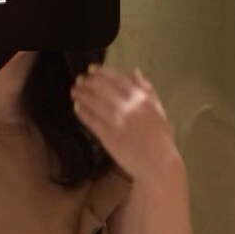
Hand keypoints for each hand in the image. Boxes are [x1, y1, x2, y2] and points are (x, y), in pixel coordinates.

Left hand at [70, 64, 178, 180]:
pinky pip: (92, 121)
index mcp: (141, 98)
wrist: (158, 163)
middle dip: (87, 82)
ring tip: (74, 91)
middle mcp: (128, 107)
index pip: (117, 79)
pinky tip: (77, 108)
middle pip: (102, 88)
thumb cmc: (160, 138)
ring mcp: (117, 122)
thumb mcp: (158, 109)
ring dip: (82, 95)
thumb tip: (135, 72)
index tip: (91, 69)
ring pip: (94, 103)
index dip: (101, 72)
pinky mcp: (108, 137)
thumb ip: (147, 89)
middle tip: (79, 80)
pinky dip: (83, 113)